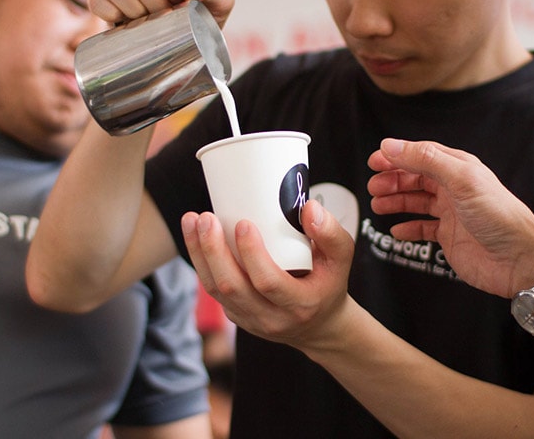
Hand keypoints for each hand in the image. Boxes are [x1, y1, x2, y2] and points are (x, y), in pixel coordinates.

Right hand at [89, 0, 233, 25]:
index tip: (183, 6)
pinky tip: (129, 22)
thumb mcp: (220, 0)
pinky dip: (111, 15)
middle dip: (156, 7)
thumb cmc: (206, 14)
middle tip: (168, 18)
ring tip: (152, 21)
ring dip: (135, 12)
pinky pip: (98, 1)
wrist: (193, 36)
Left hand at [180, 200, 354, 349]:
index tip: (243, 223)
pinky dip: (201, 262)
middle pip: (232, 287)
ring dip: (199, 254)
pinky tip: (195, 237)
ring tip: (192, 221)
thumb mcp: (341, 259)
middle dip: (214, 250)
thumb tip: (309, 207)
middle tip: (206, 218)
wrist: (319, 325)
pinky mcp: (236, 315)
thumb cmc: (329, 283)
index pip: (268, 282)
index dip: (252, 254)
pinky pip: (212, 291)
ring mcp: (249, 320)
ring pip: (215, 290)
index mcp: (299, 304)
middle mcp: (271, 318)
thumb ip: (331, 233)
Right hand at [367, 138, 533, 297]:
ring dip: (395, 201)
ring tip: (378, 205)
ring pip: (415, 202)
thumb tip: (391, 146)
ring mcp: (450, 213)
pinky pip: (421, 228)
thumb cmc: (499, 217)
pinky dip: (407, 228)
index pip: (420, 155)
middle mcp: (453, 188)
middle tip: (374, 187)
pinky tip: (396, 230)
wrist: (518, 260)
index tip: (374, 161)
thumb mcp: (460, 179)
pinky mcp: (448, 236)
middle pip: (414, 178)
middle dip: (391, 180)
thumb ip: (424, 159)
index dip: (396, 156)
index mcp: (458, 168)